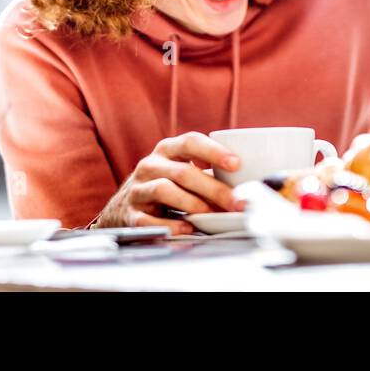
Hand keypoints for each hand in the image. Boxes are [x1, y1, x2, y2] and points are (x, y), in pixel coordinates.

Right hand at [95, 132, 244, 234]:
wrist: (123, 206)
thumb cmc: (165, 185)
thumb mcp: (181, 171)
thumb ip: (208, 172)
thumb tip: (246, 184)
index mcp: (167, 150)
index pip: (190, 142)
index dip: (214, 151)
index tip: (236, 164)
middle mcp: (151, 165)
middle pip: (183, 172)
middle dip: (213, 188)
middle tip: (236, 202)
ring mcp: (138, 188)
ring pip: (165, 190)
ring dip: (193, 204)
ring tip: (211, 215)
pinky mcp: (131, 213)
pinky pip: (149, 219)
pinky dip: (170, 224)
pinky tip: (187, 227)